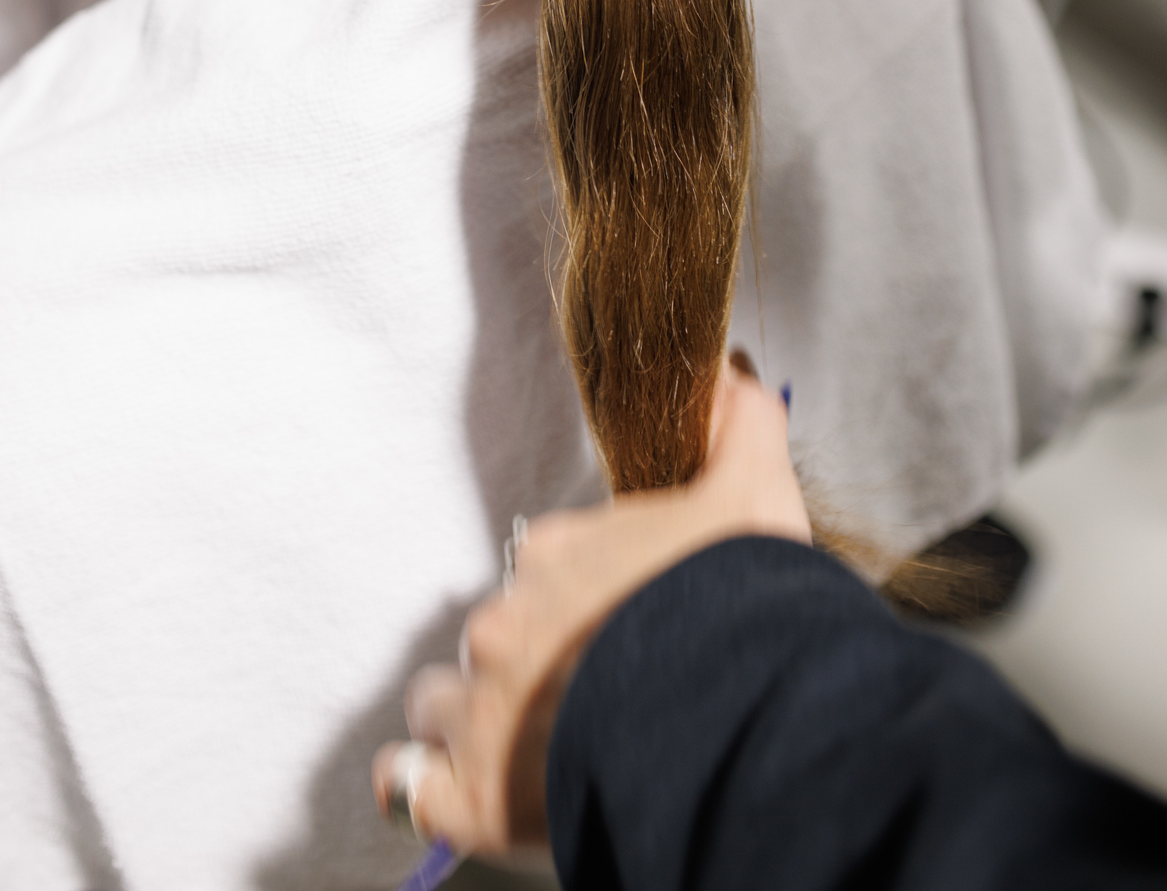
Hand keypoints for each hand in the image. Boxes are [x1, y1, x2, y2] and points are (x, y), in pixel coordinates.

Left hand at [372, 360, 808, 856]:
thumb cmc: (740, 611)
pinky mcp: (471, 796)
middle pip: (494, 638)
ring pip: (442, 705)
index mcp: (557, 556)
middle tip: (585, 703)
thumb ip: (742, 426)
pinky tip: (461, 795)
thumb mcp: (754, 499)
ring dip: (471, 723)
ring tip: (527, 753)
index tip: (616, 632)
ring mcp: (481, 709)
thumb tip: (735, 371)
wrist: (730, 720)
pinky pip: (412, 788)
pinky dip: (428, 791)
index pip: (543, 568)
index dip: (576, 603)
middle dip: (526, 666)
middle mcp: (508, 623)